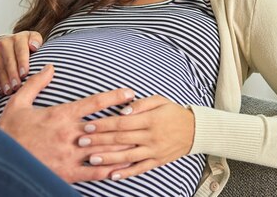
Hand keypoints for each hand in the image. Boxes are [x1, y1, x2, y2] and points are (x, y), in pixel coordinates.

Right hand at [0, 31, 41, 94]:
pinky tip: (2, 90)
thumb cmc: (26, 45)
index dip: (22, 62)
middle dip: (13, 74)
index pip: (21, 49)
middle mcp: (5, 42)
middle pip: (9, 60)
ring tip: (9, 91)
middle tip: (17, 86)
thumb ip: (36, 41)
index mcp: (19, 37)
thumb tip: (34, 46)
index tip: (24, 73)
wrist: (8, 43)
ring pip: (0, 67)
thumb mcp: (33, 39)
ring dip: (4, 80)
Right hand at [0, 64, 136, 182]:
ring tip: (141, 141)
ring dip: (123, 145)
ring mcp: (70, 154)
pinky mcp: (67, 172)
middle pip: (105, 126)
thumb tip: (50, 66)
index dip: (114, 97)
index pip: (94, 103)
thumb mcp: (19, 102)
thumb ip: (36, 83)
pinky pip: (93, 172)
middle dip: (126, 121)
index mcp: (61, 115)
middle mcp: (69, 133)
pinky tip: (123, 168)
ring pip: (103, 148)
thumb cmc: (9, 131)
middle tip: (145, 116)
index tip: (130, 93)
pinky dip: (110, 170)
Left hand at [76, 95, 194, 180]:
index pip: (122, 122)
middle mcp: (151, 136)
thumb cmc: (173, 112)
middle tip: (81, 141)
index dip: (104, 124)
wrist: (195, 130)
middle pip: (121, 139)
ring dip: (108, 158)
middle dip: (99, 140)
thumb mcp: (160, 100)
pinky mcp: (157, 161)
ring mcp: (154, 150)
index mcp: (150, 119)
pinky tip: (112, 175)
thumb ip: (141, 104)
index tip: (88, 125)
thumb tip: (123, 111)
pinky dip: (126, 173)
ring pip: (128, 156)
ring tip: (91, 158)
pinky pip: (140, 168)